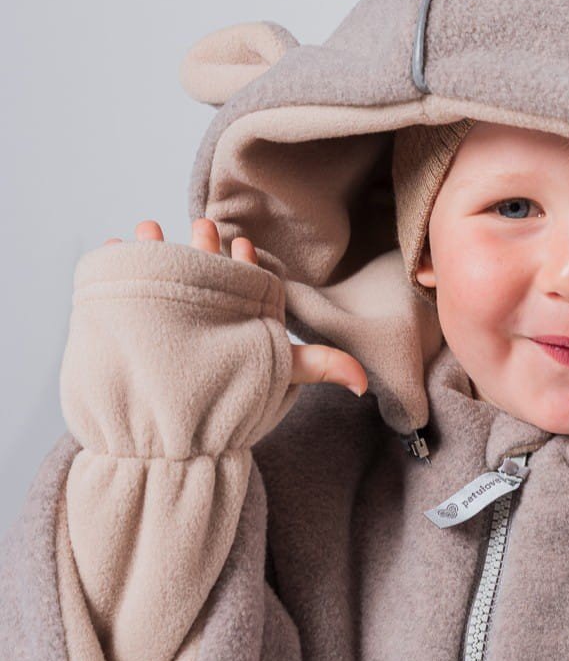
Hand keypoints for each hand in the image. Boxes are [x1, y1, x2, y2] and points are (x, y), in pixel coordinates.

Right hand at [109, 218, 368, 396]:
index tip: (245, 247)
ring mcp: (170, 313)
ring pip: (164, 274)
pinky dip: (118, 267)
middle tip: (203, 226)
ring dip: (157, 250)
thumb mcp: (280, 374)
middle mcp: (206, 307)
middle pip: (205, 271)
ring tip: (149, 228)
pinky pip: (126, 289)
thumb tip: (365, 382)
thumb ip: (318, 366)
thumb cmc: (237, 401)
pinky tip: (112, 250)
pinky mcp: (137, 321)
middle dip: (203, 248)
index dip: (246, 263)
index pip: (246, 280)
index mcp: (241, 312)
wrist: (182, 435)